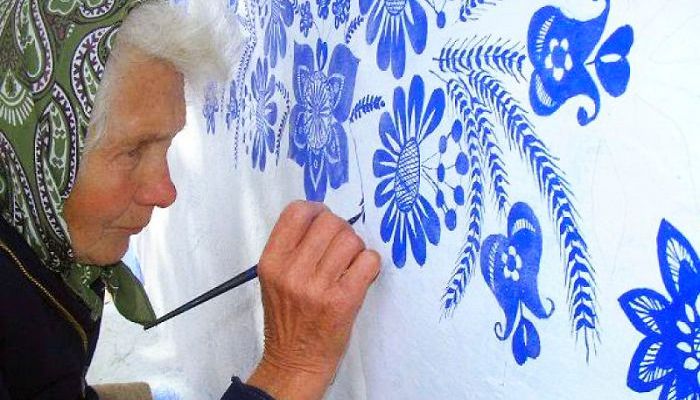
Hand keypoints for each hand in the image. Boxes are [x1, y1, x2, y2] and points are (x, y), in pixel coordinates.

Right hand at [246, 201, 379, 399]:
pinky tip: (361, 274)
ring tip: (350, 264)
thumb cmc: (287, 320)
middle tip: (340, 247)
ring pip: (351, 239)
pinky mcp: (343, 301)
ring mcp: (318, 287)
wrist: (294, 361)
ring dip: (356, 248)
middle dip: (341, 229)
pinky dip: (370, 263)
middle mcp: (292, 272)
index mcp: (272, 262)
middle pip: (329, 222)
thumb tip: (323, 217)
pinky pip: (368, 260)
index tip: (323, 220)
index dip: (316, 210)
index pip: (296, 212)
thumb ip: (292, 248)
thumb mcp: (274, 279)